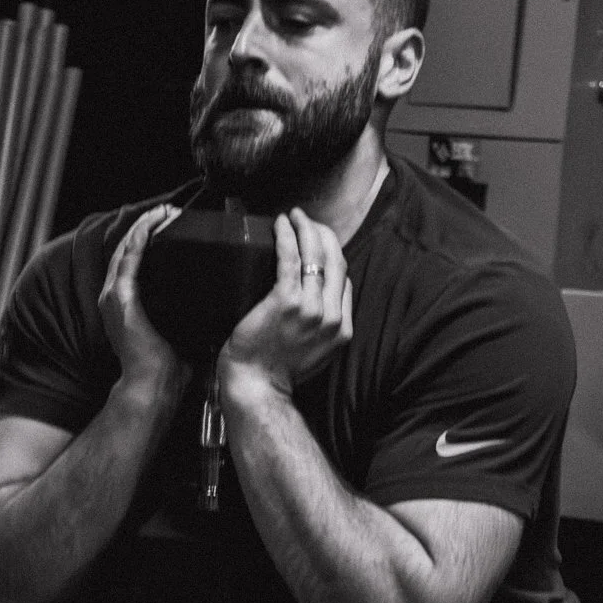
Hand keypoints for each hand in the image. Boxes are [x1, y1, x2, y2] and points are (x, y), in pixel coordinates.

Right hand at [98, 205, 190, 404]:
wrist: (153, 385)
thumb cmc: (168, 364)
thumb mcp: (179, 329)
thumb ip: (190, 312)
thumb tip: (219, 299)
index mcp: (127, 302)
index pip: (135, 259)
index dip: (148, 236)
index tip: (168, 220)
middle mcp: (115, 295)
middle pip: (128, 249)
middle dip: (146, 226)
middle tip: (167, 209)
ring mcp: (114, 296)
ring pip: (127, 248)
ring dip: (144, 227)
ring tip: (162, 211)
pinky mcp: (120, 299)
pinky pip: (128, 260)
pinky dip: (139, 240)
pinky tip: (151, 225)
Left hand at [218, 208, 352, 402]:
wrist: (258, 387)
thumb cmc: (278, 372)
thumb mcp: (316, 354)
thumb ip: (324, 329)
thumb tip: (319, 305)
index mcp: (342, 329)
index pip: (344, 280)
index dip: (333, 255)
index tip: (319, 243)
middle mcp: (331, 316)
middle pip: (336, 261)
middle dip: (324, 234)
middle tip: (308, 221)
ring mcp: (310, 308)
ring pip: (316, 255)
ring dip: (306, 228)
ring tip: (294, 216)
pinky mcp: (285, 301)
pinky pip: (290, 259)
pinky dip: (287, 236)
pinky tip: (282, 224)